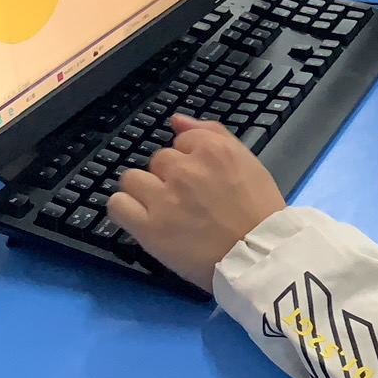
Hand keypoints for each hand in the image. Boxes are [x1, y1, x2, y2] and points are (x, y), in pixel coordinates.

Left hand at [108, 115, 286, 288]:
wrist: (260, 257)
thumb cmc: (260, 212)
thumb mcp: (248, 162)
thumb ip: (213, 132)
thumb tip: (176, 120)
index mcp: (212, 150)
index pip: (182, 141)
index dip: (191, 160)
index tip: (200, 180)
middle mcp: (184, 169)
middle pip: (159, 160)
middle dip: (169, 177)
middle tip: (187, 200)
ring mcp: (164, 198)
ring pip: (132, 178)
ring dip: (144, 191)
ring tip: (162, 210)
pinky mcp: (148, 228)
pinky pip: (118, 205)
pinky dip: (125, 209)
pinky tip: (141, 218)